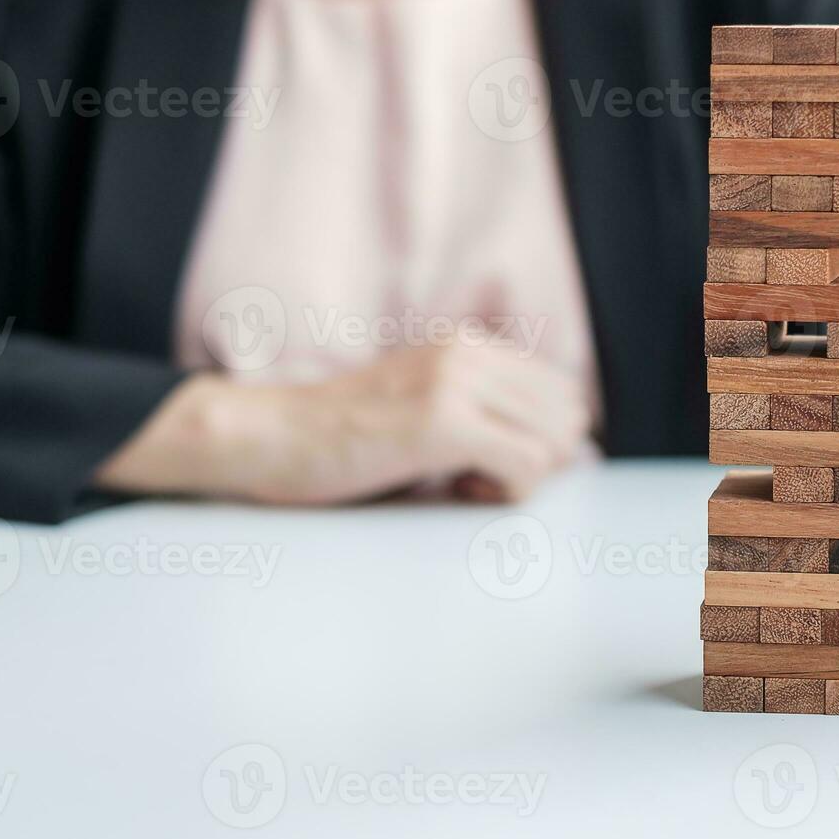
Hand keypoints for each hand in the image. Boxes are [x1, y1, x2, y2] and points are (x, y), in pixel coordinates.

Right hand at [95, 344, 590, 504]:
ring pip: (554, 441)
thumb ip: (479, 409)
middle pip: (568, 414)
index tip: (495, 463)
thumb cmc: (341, 436)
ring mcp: (455, 384)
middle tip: (484, 479)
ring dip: (522, 478)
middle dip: (541, 460)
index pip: (561, 391)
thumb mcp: (420, 400)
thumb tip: (558, 449)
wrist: (270, 437)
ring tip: (466, 485)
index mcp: (467, 344)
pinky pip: (525, 465)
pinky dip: (505, 493)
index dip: (543, 439)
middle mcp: (468, 354)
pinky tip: (457, 492)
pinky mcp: (441, 424)